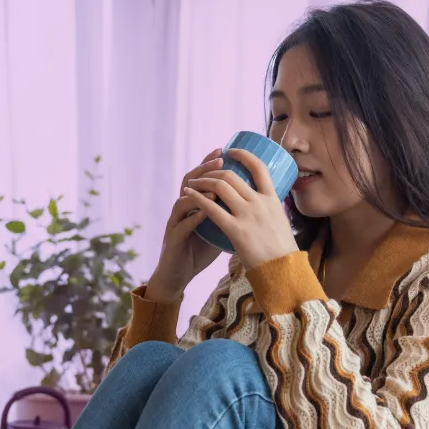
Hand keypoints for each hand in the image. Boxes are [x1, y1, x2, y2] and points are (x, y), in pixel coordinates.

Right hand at [147, 148, 226, 300]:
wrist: (178, 276)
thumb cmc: (198, 252)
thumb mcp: (217, 231)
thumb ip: (230, 217)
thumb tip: (255, 205)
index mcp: (194, 206)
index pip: (201, 179)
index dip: (209, 164)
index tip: (225, 151)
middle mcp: (183, 210)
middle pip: (190, 183)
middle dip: (205, 170)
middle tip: (220, 160)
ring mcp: (176, 224)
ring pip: (183, 201)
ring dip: (200, 193)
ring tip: (214, 187)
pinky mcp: (173, 240)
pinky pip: (182, 226)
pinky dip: (194, 218)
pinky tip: (204, 212)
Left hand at [182, 148, 299, 269]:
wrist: (283, 272)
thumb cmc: (282, 252)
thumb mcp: (281, 222)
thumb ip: (269, 210)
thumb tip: (263, 203)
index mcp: (273, 199)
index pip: (258, 167)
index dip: (243, 155)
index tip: (231, 152)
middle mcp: (260, 203)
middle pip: (232, 175)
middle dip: (214, 170)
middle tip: (204, 173)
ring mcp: (248, 215)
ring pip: (220, 186)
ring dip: (203, 181)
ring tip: (193, 183)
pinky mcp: (236, 230)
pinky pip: (212, 208)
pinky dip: (197, 197)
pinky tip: (188, 194)